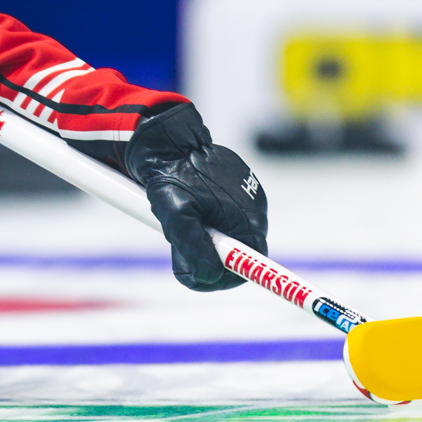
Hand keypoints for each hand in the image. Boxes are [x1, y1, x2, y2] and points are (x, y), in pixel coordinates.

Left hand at [123, 103, 267, 291]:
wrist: (167, 142)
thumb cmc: (170, 175)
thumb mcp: (176, 215)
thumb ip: (193, 246)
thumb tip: (209, 275)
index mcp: (248, 217)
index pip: (251, 265)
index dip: (226, 277)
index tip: (201, 279)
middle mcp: (254, 210)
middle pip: (239, 254)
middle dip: (209, 258)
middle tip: (178, 251)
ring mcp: (247, 199)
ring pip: (228, 237)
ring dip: (205, 240)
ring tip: (179, 225)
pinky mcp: (236, 192)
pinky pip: (225, 219)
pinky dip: (206, 223)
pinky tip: (188, 212)